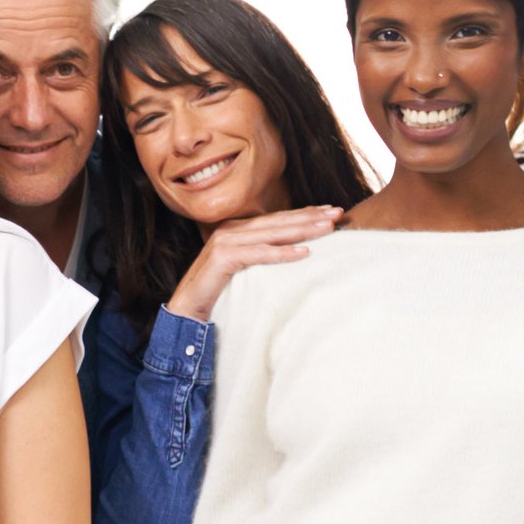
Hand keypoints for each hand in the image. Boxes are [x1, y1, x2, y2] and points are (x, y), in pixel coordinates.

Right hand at [165, 204, 341, 319]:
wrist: (186, 311)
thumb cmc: (217, 294)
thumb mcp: (244, 270)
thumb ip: (261, 256)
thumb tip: (296, 252)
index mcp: (237, 230)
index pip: (277, 219)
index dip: (305, 214)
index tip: (331, 211)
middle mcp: (231, 230)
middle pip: (278, 222)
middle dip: (310, 217)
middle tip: (338, 213)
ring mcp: (225, 241)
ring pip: (272, 234)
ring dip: (302, 230)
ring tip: (327, 228)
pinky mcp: (223, 257)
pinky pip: (259, 254)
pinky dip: (282, 253)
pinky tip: (304, 253)